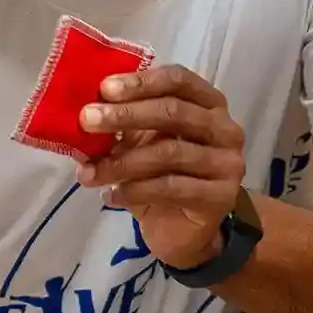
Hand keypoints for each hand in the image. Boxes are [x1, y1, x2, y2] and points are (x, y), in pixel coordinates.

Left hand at [75, 65, 247, 269]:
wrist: (181, 232)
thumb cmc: (161, 177)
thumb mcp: (141, 144)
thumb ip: (123, 125)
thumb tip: (86, 113)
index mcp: (209, 104)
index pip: (179, 80)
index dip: (141, 82)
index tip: (104, 89)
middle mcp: (225, 129)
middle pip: (174, 112)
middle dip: (125, 115)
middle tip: (87, 120)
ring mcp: (227, 163)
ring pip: (168, 153)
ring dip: (121, 162)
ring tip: (88, 173)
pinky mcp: (219, 196)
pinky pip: (169, 188)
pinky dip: (133, 191)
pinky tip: (109, 196)